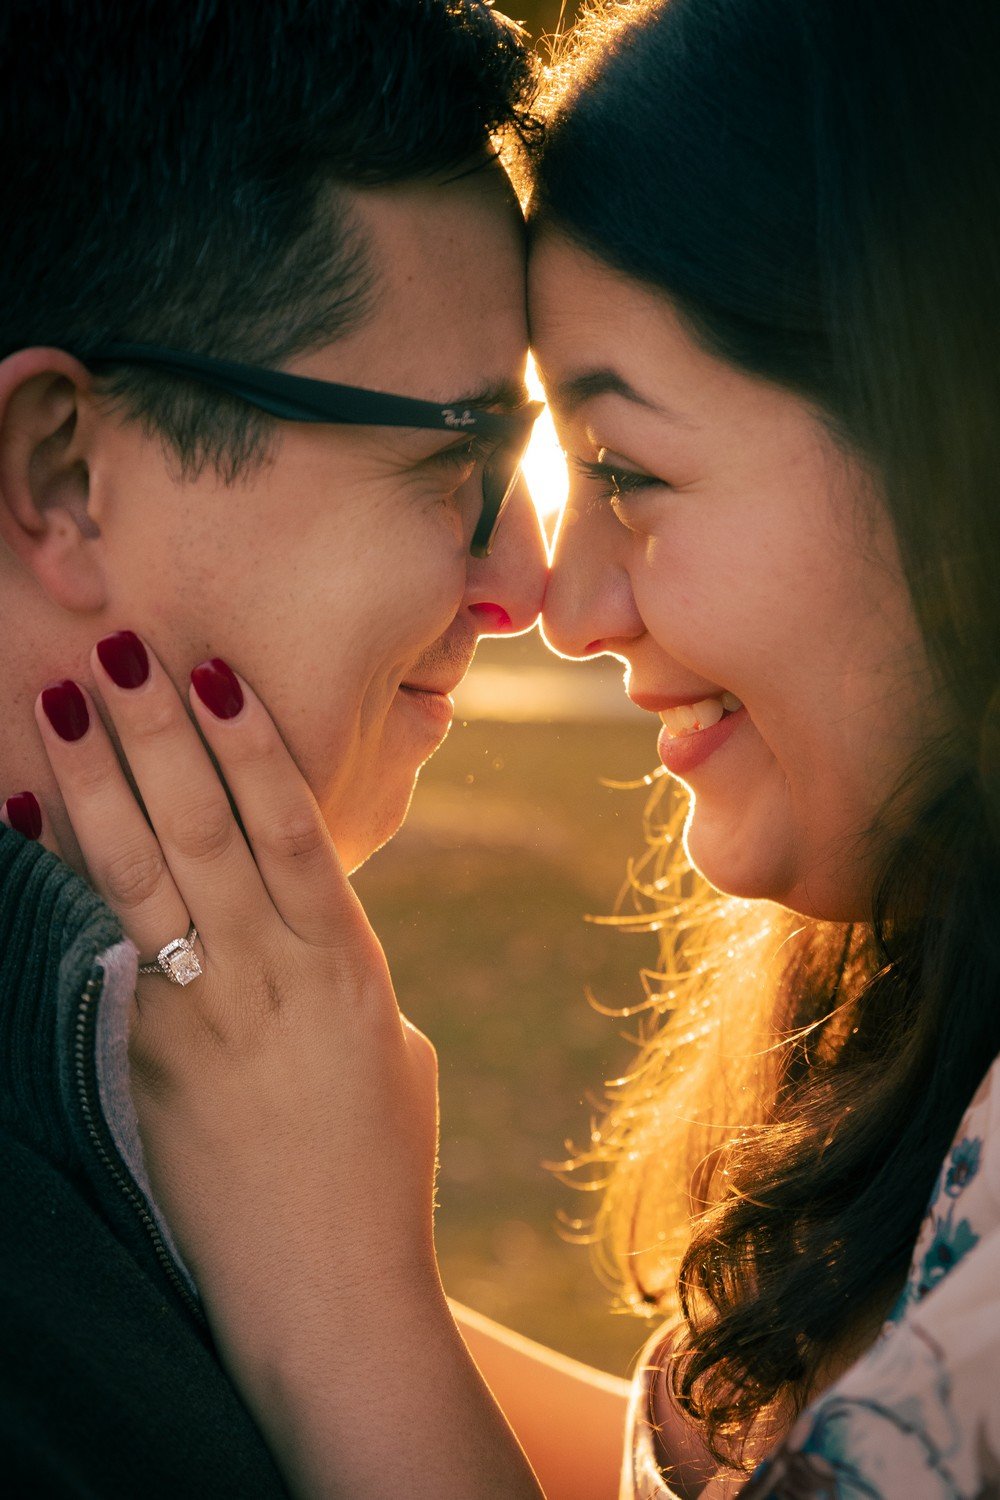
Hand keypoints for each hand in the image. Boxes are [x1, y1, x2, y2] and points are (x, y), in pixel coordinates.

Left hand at [9, 634, 439, 1327]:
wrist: (327, 1291)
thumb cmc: (376, 1168)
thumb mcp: (387, 1049)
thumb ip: (340, 970)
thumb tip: (296, 925)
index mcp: (347, 965)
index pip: (292, 830)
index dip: (249, 746)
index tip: (212, 673)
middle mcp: (273, 977)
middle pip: (205, 832)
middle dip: (157, 733)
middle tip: (118, 648)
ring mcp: (204, 1021)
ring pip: (142, 877)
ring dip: (95, 781)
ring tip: (58, 701)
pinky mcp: (149, 1066)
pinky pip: (99, 950)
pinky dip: (57, 875)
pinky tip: (21, 817)